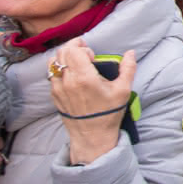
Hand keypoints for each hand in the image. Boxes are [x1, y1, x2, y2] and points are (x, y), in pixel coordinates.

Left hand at [50, 40, 135, 164]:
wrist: (92, 136)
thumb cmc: (108, 114)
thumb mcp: (123, 91)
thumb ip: (128, 68)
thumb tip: (130, 53)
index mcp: (84, 78)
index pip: (73, 50)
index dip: (82, 47)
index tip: (92, 55)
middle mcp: (67, 81)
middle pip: (62, 52)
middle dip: (73, 48)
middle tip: (85, 54)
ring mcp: (58, 89)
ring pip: (53, 62)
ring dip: (64, 57)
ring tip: (75, 63)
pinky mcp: (54, 96)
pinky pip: (51, 75)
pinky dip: (59, 69)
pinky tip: (70, 75)